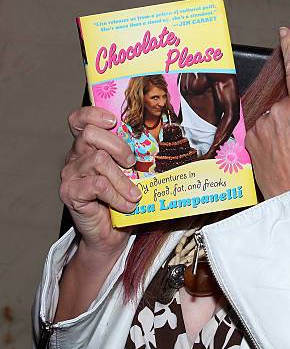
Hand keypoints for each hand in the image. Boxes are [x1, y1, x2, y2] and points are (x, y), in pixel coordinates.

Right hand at [60, 107, 139, 253]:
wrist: (111, 234)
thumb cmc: (124, 200)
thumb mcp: (133, 174)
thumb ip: (135, 157)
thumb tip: (160, 143)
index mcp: (89, 146)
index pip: (80, 119)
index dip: (94, 114)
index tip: (114, 121)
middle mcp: (76, 156)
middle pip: (90, 134)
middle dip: (118, 146)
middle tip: (132, 163)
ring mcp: (71, 174)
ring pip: (98, 160)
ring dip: (122, 179)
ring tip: (134, 195)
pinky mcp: (70, 192)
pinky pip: (97, 185)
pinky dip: (116, 195)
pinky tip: (125, 205)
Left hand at [245, 27, 289, 198]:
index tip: (284, 32)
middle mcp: (278, 111)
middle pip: (285, 101)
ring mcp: (261, 125)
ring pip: (272, 116)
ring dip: (279, 127)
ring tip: (288, 150)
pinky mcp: (249, 138)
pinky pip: (259, 129)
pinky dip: (267, 137)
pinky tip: (276, 153)